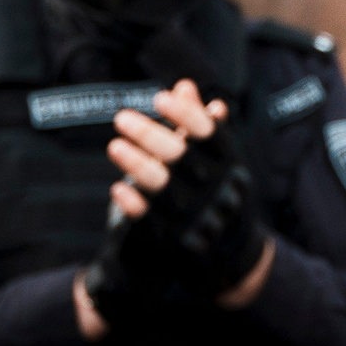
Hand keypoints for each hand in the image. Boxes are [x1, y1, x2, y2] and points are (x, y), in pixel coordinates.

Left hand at [107, 81, 269, 302]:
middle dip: (151, 134)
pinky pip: (153, 223)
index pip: (211, 136)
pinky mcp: (179, 244)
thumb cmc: (216, 195)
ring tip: (114, 145)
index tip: (159, 97)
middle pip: (184, 158)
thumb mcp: (216, 163)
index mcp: (231, 169)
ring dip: (137, 165)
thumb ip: (199, 125)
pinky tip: (118, 188)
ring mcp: (200, 221)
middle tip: (121, 117)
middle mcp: (220, 194)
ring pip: (166, 189)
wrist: (229, 259)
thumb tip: (184, 86)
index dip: (186, 114)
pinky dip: (134, 204)